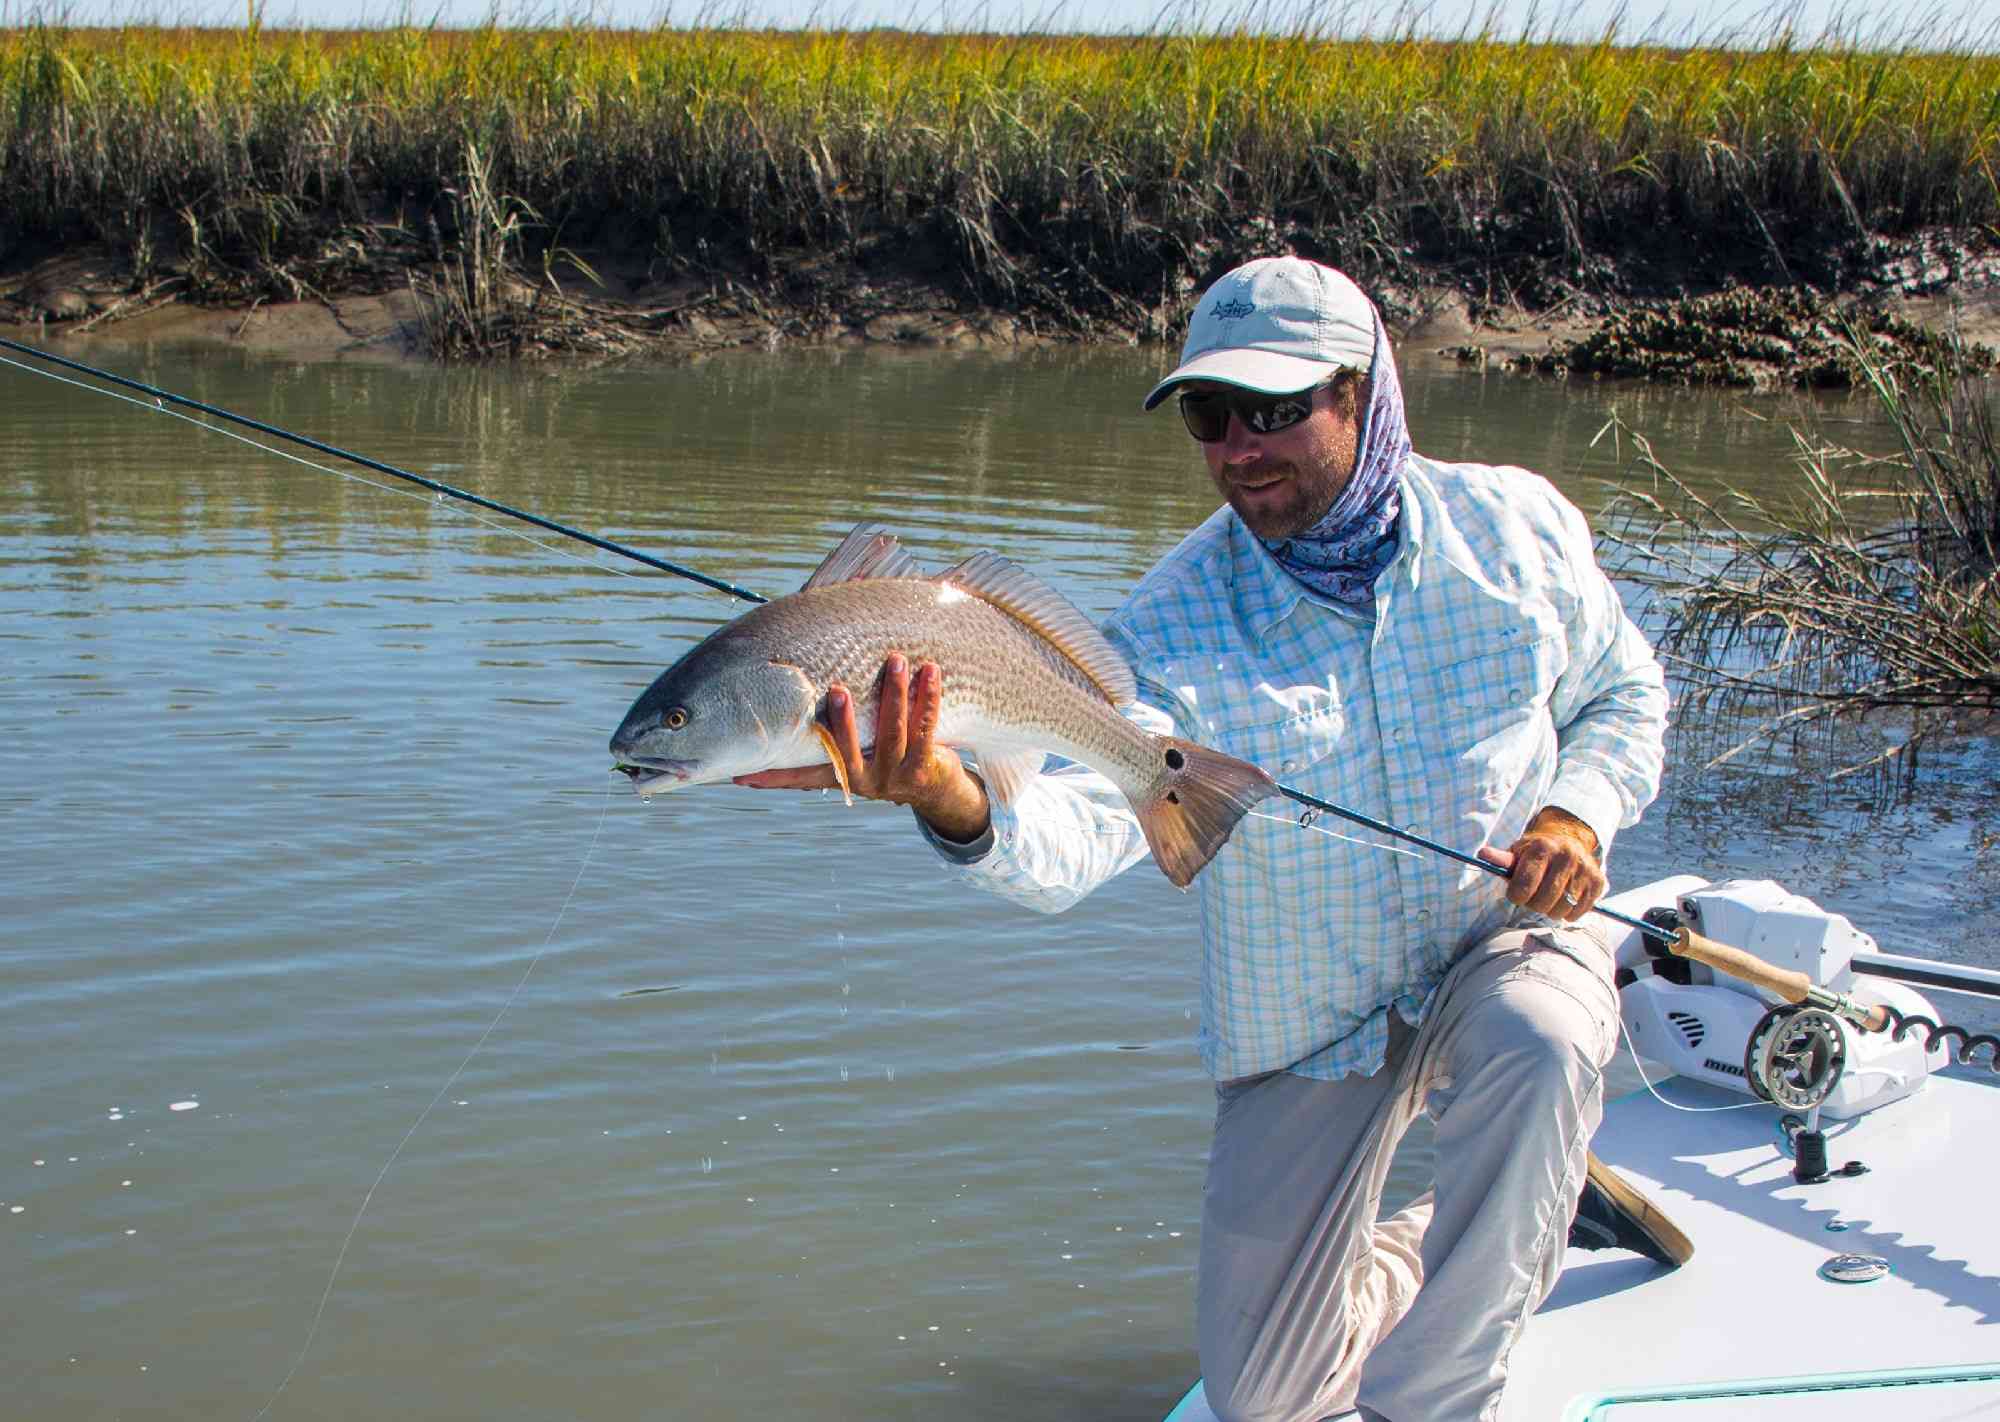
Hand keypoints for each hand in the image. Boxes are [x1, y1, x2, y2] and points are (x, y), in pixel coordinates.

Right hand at [733, 653, 990, 841]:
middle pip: (850, 749)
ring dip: (894, 692)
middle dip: (843, 719)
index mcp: (844, 777)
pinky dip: (928, 697)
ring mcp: (896, 775)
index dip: (772, 777)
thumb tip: (801, 691)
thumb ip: (832, 734)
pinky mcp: (925, 768)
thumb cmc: (890, 758)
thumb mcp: (860, 752)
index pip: (801, 777)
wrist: (939, 793)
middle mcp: (866, 780)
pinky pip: (926, 727)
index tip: (741, 776)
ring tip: (895, 658)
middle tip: (837, 689)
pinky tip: (930, 671)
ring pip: (893, 731)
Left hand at [1475, 806, 1604, 921]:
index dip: (1516, 896)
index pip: (1524, 887)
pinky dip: (1567, 913)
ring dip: (1550, 910)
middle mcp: (1567, 856)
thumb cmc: (1536, 852)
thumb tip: (1483, 855)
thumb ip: (1502, 860)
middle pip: (1542, 902)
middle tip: (1533, 895)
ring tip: (1548, 897)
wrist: (1569, 840)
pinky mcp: (1598, 883)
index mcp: (1543, 848)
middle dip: (1533, 904)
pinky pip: (1577, 913)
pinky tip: (1563, 899)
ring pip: (1560, 911)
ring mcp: (1585, 870)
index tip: (1516, 893)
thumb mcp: (1518, 852)